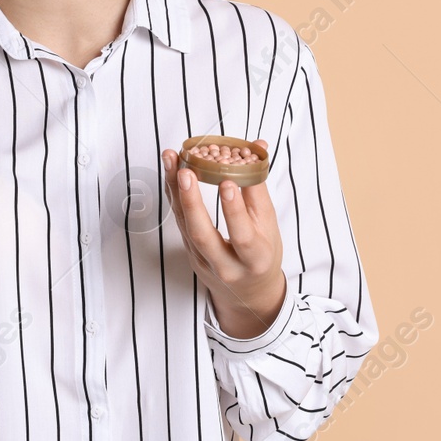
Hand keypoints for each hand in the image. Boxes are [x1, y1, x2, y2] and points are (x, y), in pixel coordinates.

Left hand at [163, 141, 286, 340]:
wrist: (249, 293)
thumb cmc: (263, 254)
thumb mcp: (270, 227)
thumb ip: (259, 189)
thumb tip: (257, 147)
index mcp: (254, 259)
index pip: (242, 236)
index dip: (233, 210)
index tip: (227, 182)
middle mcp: (226, 266)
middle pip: (203, 236)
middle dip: (192, 202)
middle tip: (186, 171)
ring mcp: (203, 262)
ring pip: (185, 227)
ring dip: (176, 191)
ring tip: (172, 160)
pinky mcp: (189, 255)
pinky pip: (180, 223)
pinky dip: (175, 196)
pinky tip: (171, 174)